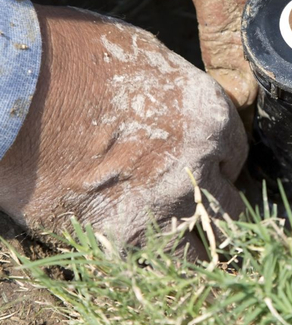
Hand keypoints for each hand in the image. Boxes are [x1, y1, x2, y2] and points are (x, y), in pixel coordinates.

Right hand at [0, 5, 246, 257]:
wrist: (10, 88)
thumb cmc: (74, 59)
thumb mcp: (149, 59)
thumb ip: (185, 98)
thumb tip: (194, 119)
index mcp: (209, 118)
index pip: (236, 156)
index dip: (218, 161)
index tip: (201, 165)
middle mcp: (197, 166)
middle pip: (229, 209)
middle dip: (213, 206)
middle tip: (194, 205)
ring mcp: (160, 208)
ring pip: (201, 250)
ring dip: (191, 244)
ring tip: (170, 233)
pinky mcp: (117, 239)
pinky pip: (150, 265)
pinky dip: (148, 257)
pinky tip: (136, 239)